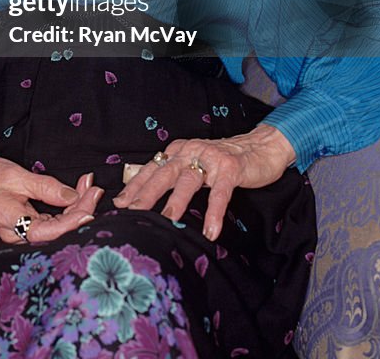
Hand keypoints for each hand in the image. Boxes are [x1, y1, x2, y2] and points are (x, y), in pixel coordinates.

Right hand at [0, 155, 102, 244]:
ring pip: (56, 227)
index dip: (71, 222)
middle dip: (79, 210)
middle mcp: (14, 234)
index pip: (46, 230)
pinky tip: (78, 195)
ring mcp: (21, 234)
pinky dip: (66, 209)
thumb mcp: (18, 175)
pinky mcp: (27, 228)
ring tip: (89, 188)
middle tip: (94, 189)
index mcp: (8, 220)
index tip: (89, 207)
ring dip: (75, 208)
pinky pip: (51, 223)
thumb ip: (46, 187)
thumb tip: (73, 197)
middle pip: (55, 231)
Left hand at [112, 123, 295, 240]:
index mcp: (177, 151)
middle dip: (145, 194)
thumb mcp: (194, 163)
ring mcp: (210, 160)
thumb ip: (175, 175)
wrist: (259, 147)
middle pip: (162, 174)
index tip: (119, 203)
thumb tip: (149, 197)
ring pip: (187, 181)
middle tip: (132, 212)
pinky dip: (214, 213)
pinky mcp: (231, 170)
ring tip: (166, 220)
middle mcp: (189, 151)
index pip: (151, 169)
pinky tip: (210, 231)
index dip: (134, 186)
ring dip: (176, 201)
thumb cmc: (223, 161)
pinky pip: (220, 194)